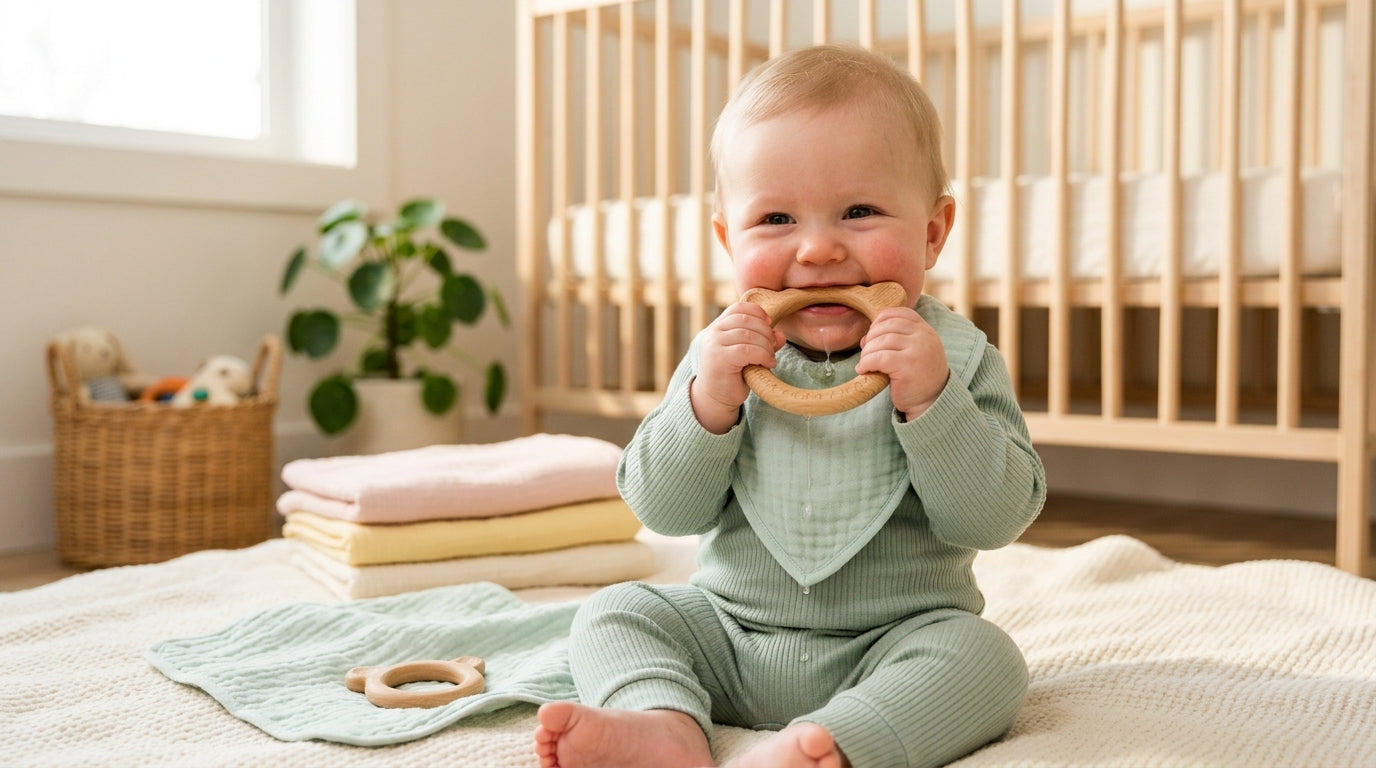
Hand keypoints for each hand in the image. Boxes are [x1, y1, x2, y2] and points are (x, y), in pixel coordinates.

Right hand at [691, 302, 783, 433]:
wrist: (715, 398)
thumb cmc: (733, 375)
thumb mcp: (749, 354)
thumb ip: (763, 342)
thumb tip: (780, 334)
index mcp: (718, 326)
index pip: (739, 308)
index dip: (757, 312)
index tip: (769, 324)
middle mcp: (713, 332)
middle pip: (747, 319)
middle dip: (765, 332)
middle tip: (772, 347)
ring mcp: (714, 344)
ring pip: (749, 335)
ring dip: (766, 346)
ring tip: (769, 358)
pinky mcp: (720, 358)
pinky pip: (747, 350)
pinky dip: (763, 355)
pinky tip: (767, 364)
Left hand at [857, 307, 948, 419]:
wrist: (931, 402)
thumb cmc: (917, 377)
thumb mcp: (911, 352)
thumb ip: (894, 339)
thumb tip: (865, 337)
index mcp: (925, 330)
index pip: (899, 313)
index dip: (880, 320)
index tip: (873, 335)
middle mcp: (923, 336)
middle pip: (887, 326)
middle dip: (871, 338)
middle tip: (866, 353)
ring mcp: (917, 350)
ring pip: (881, 341)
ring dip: (867, 352)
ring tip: (865, 363)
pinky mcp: (907, 365)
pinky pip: (879, 357)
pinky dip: (866, 363)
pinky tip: (863, 370)